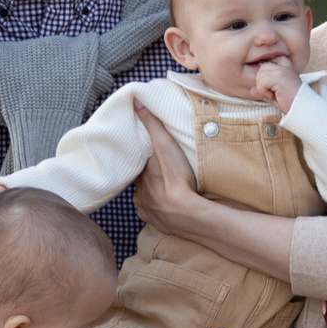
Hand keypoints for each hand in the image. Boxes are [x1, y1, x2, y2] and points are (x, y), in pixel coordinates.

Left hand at [132, 108, 209, 236]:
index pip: (137, 165)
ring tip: (164, 188)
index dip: (142, 159)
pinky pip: (152, 215)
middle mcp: (140, 195)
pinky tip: (166, 205)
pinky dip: (157, 209)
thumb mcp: (166, 146)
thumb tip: (136, 103)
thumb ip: (152, 125)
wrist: (190, 215)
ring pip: (146, 198)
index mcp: (141, 177)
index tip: (149, 155)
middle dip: (147, 176)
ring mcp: (148, 211)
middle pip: (141, 182)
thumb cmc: (178, 179)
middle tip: (159, 171)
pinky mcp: (157, 224)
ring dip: (152, 193)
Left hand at [248, 60, 300, 115]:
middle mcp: (283, 65)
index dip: (265, 80)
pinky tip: (276, 95)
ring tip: (276, 95)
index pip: (264, 67)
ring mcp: (281, 69)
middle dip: (263, 84)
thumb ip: (263, 92)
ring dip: (264, 89)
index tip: (276, 89)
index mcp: (284, 66)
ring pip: (259, 76)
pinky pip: (261, 82)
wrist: (303, 108)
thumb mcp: (275, 96)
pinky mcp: (279, 76)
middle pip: (260, 70)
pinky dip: (265, 92)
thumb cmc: (291, 102)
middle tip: (275, 93)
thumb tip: (252, 90)